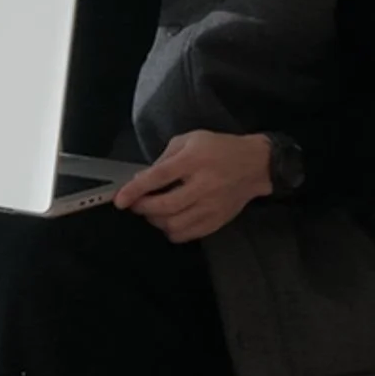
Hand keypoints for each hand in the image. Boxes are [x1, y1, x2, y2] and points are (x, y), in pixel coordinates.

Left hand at [114, 131, 272, 242]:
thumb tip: (141, 179)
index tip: (120, 200)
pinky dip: (172, 231)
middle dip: (143, 208)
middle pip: (164, 206)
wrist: (255, 164)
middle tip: (135, 204)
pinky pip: (188, 235)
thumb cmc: (218, 148)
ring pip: (174, 225)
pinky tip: (170, 220)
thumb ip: (164, 158)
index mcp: (193, 160)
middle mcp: (203, 185)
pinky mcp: (217, 220)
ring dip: (156, 221)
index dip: (136, 190)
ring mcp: (211, 206)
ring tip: (153, 212)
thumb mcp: (189, 140)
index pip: (159, 177)